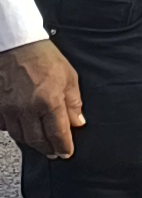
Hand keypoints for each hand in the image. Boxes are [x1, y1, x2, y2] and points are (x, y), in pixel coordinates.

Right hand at [0, 38, 81, 160]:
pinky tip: (22, 127)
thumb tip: (78, 123)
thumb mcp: (69, 77)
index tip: (66, 153)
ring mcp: (8, 108)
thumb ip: (74, 103)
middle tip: (54, 153)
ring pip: (19, 136)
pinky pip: (4, 126)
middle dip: (47, 149)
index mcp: (48, 101)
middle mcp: (26, 108)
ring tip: (40, 143)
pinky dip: (13, 129)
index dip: (63, 147)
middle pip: (36, 140)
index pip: (57, 134)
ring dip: (31, 142)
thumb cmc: (44, 58)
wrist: (16, 45)